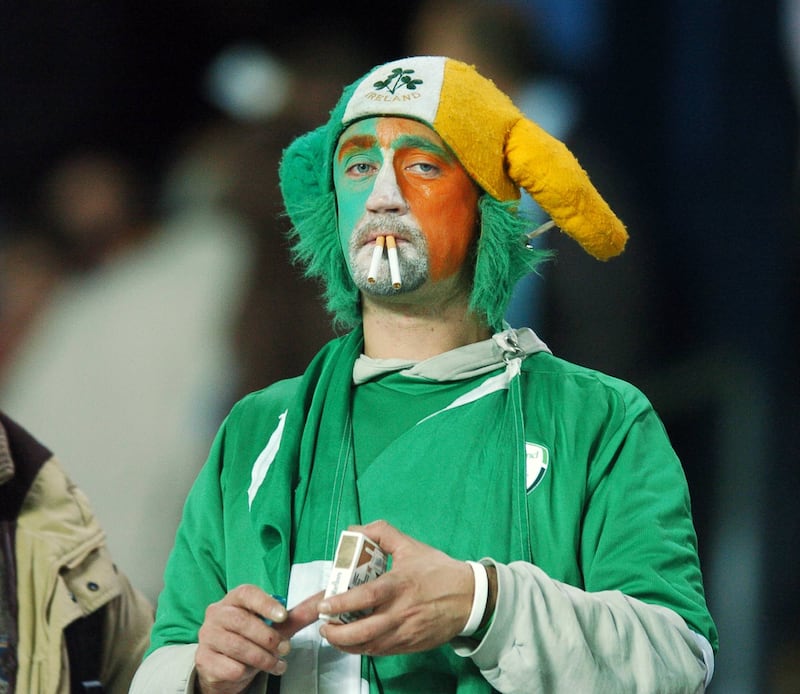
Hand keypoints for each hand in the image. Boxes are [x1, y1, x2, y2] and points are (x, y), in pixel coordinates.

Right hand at [195, 584, 321, 693]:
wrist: (225, 667)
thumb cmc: (251, 639)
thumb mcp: (275, 626)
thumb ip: (297, 614)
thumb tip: (324, 598)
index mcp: (234, 599)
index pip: (247, 593)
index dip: (265, 603)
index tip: (282, 616)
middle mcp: (217, 614)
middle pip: (241, 620)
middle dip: (267, 637)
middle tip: (284, 648)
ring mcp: (207, 636)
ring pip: (237, 646)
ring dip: (262, 658)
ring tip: (275, 663)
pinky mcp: (204, 659)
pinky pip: (228, 666)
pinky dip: (246, 672)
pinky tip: (252, 672)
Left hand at [317, 520, 474, 655]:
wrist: (470, 598)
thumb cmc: (437, 570)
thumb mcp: (410, 545)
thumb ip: (381, 533)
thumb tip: (354, 530)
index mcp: (400, 584)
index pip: (366, 597)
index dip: (341, 603)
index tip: (324, 605)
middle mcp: (401, 612)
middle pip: (364, 632)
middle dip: (337, 634)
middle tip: (324, 626)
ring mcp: (406, 632)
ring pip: (370, 647)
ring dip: (347, 644)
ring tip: (333, 634)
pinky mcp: (411, 645)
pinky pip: (382, 652)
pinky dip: (364, 649)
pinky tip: (354, 641)